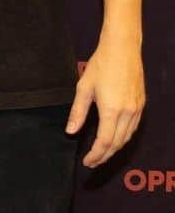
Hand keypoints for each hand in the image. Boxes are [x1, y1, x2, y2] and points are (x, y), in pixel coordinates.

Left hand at [65, 38, 144, 167]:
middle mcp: (128, 113)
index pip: (104, 142)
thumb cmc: (101, 66)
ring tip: (101, 154)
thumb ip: (78, 112)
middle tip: (92, 162)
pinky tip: (114, 139)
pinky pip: (133, 128)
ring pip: (127, 138)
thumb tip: (70, 132)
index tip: (87, 162)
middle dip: (104, 156)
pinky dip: (123, 138)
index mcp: (111, 110)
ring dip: (114, 149)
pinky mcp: (141, 105)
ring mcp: (137, 109)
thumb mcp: (83, 88)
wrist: (122, 49)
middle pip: (117, 144)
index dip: (96, 155)